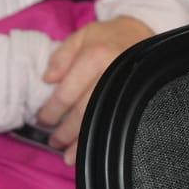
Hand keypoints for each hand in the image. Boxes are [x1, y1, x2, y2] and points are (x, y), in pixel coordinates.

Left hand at [37, 16, 152, 161]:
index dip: (51, 111)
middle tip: (53, 140)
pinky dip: (102, 139)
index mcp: (96, 56)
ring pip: (101, 122)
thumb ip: (61, 56)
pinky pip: (117, 123)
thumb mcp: (83, 35)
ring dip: (81, 142)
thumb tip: (48, 79)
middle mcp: (113, 73)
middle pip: (84, 112)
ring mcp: (128, 87)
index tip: (43, 120)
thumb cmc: (111, 36)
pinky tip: (90, 150)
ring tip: (66, 154)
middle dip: (64, 131)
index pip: (67, 93)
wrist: (146, 33)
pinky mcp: (137, 96)